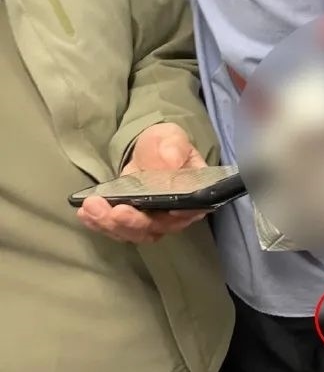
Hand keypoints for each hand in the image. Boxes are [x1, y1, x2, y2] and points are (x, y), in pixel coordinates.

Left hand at [78, 123, 208, 243]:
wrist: (149, 150)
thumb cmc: (166, 145)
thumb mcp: (172, 138)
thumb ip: (173, 148)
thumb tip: (169, 161)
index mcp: (192, 196)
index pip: (188, 211)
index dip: (176, 217)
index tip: (163, 212)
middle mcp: (174, 216)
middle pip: (155, 228)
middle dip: (132, 222)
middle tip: (114, 211)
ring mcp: (151, 222)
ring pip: (133, 233)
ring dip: (110, 225)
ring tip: (91, 208)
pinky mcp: (130, 222)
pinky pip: (116, 229)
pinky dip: (99, 224)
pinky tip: (84, 213)